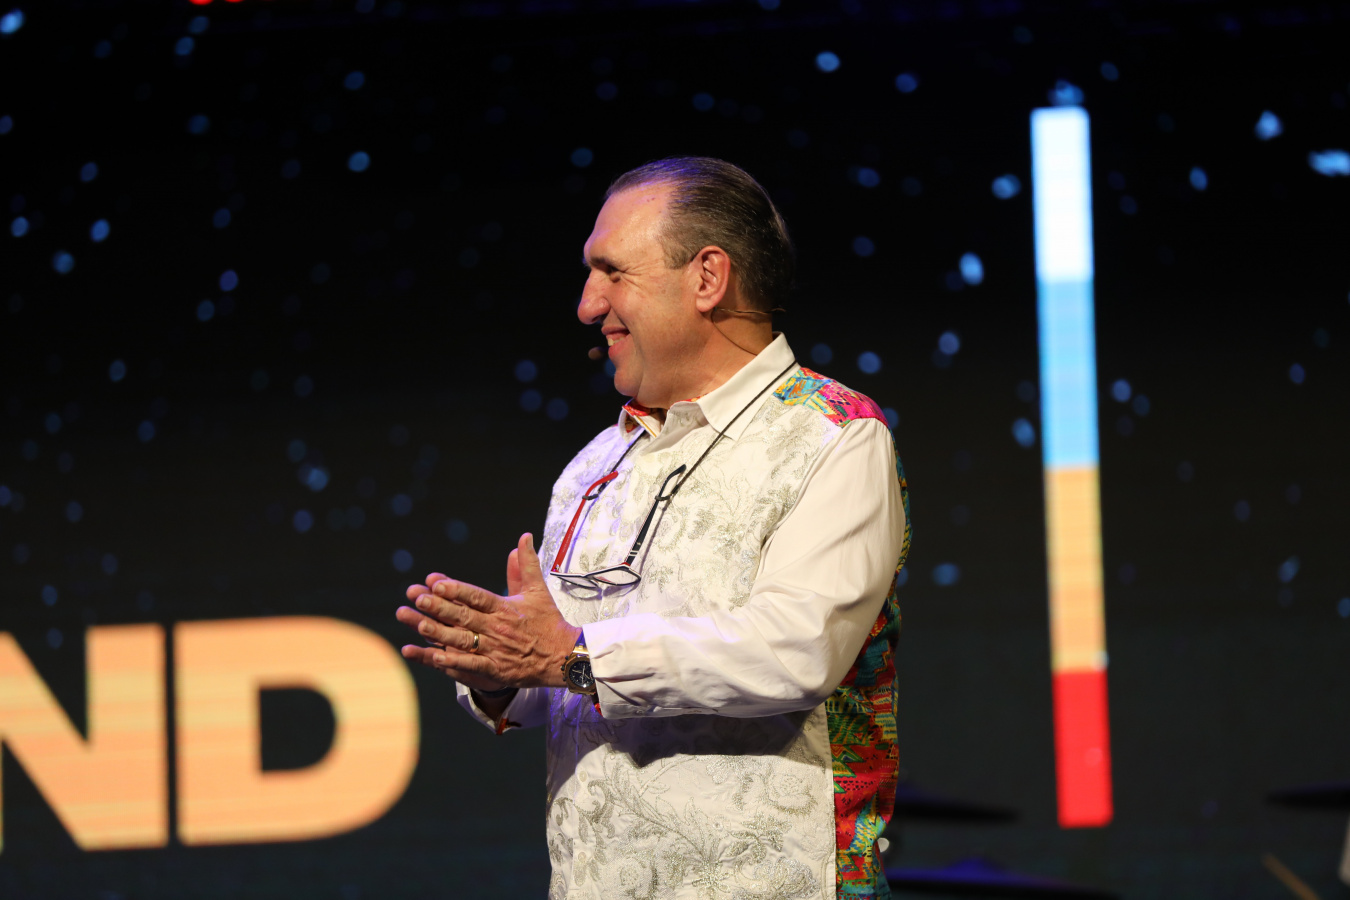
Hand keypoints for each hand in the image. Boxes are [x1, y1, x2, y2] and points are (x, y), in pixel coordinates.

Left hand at [395, 533, 580, 689]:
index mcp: (506, 607)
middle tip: (417, 598)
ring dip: (439, 632)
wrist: (565, 656)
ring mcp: (496, 649)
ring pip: (463, 640)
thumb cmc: (549, 621)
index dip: (456, 589)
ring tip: (418, 624)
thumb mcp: (538, 590)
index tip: (435, 582)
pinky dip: (452, 661)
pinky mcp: (497, 669)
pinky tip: (434, 656)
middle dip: (439, 607)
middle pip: (465, 616)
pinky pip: (470, 665)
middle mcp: (498, 627)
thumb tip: (524, 536)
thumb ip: (527, 564)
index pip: (477, 596)